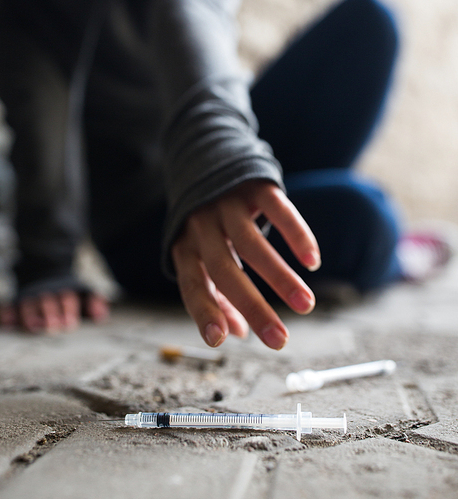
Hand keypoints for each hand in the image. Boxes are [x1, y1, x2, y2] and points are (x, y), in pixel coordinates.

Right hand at [0, 289, 109, 332]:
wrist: (47, 268)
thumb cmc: (70, 291)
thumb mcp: (85, 292)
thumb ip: (95, 303)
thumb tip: (101, 317)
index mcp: (64, 290)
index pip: (67, 299)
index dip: (68, 310)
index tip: (70, 324)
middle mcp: (46, 292)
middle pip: (47, 302)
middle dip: (50, 314)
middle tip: (53, 328)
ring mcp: (29, 295)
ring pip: (28, 304)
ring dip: (29, 315)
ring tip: (32, 328)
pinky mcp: (15, 300)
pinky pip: (9, 306)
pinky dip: (7, 314)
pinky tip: (7, 324)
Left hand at [172, 180, 319, 349]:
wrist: (209, 158)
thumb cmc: (208, 221)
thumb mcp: (202, 253)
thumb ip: (215, 292)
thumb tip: (235, 334)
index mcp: (185, 248)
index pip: (191, 284)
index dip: (203, 310)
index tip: (220, 340)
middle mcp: (201, 226)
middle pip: (224, 270)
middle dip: (252, 306)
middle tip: (280, 340)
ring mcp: (227, 204)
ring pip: (251, 244)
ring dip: (280, 277)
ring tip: (306, 305)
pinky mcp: (254, 186)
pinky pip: (276, 210)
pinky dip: (295, 234)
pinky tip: (312, 260)